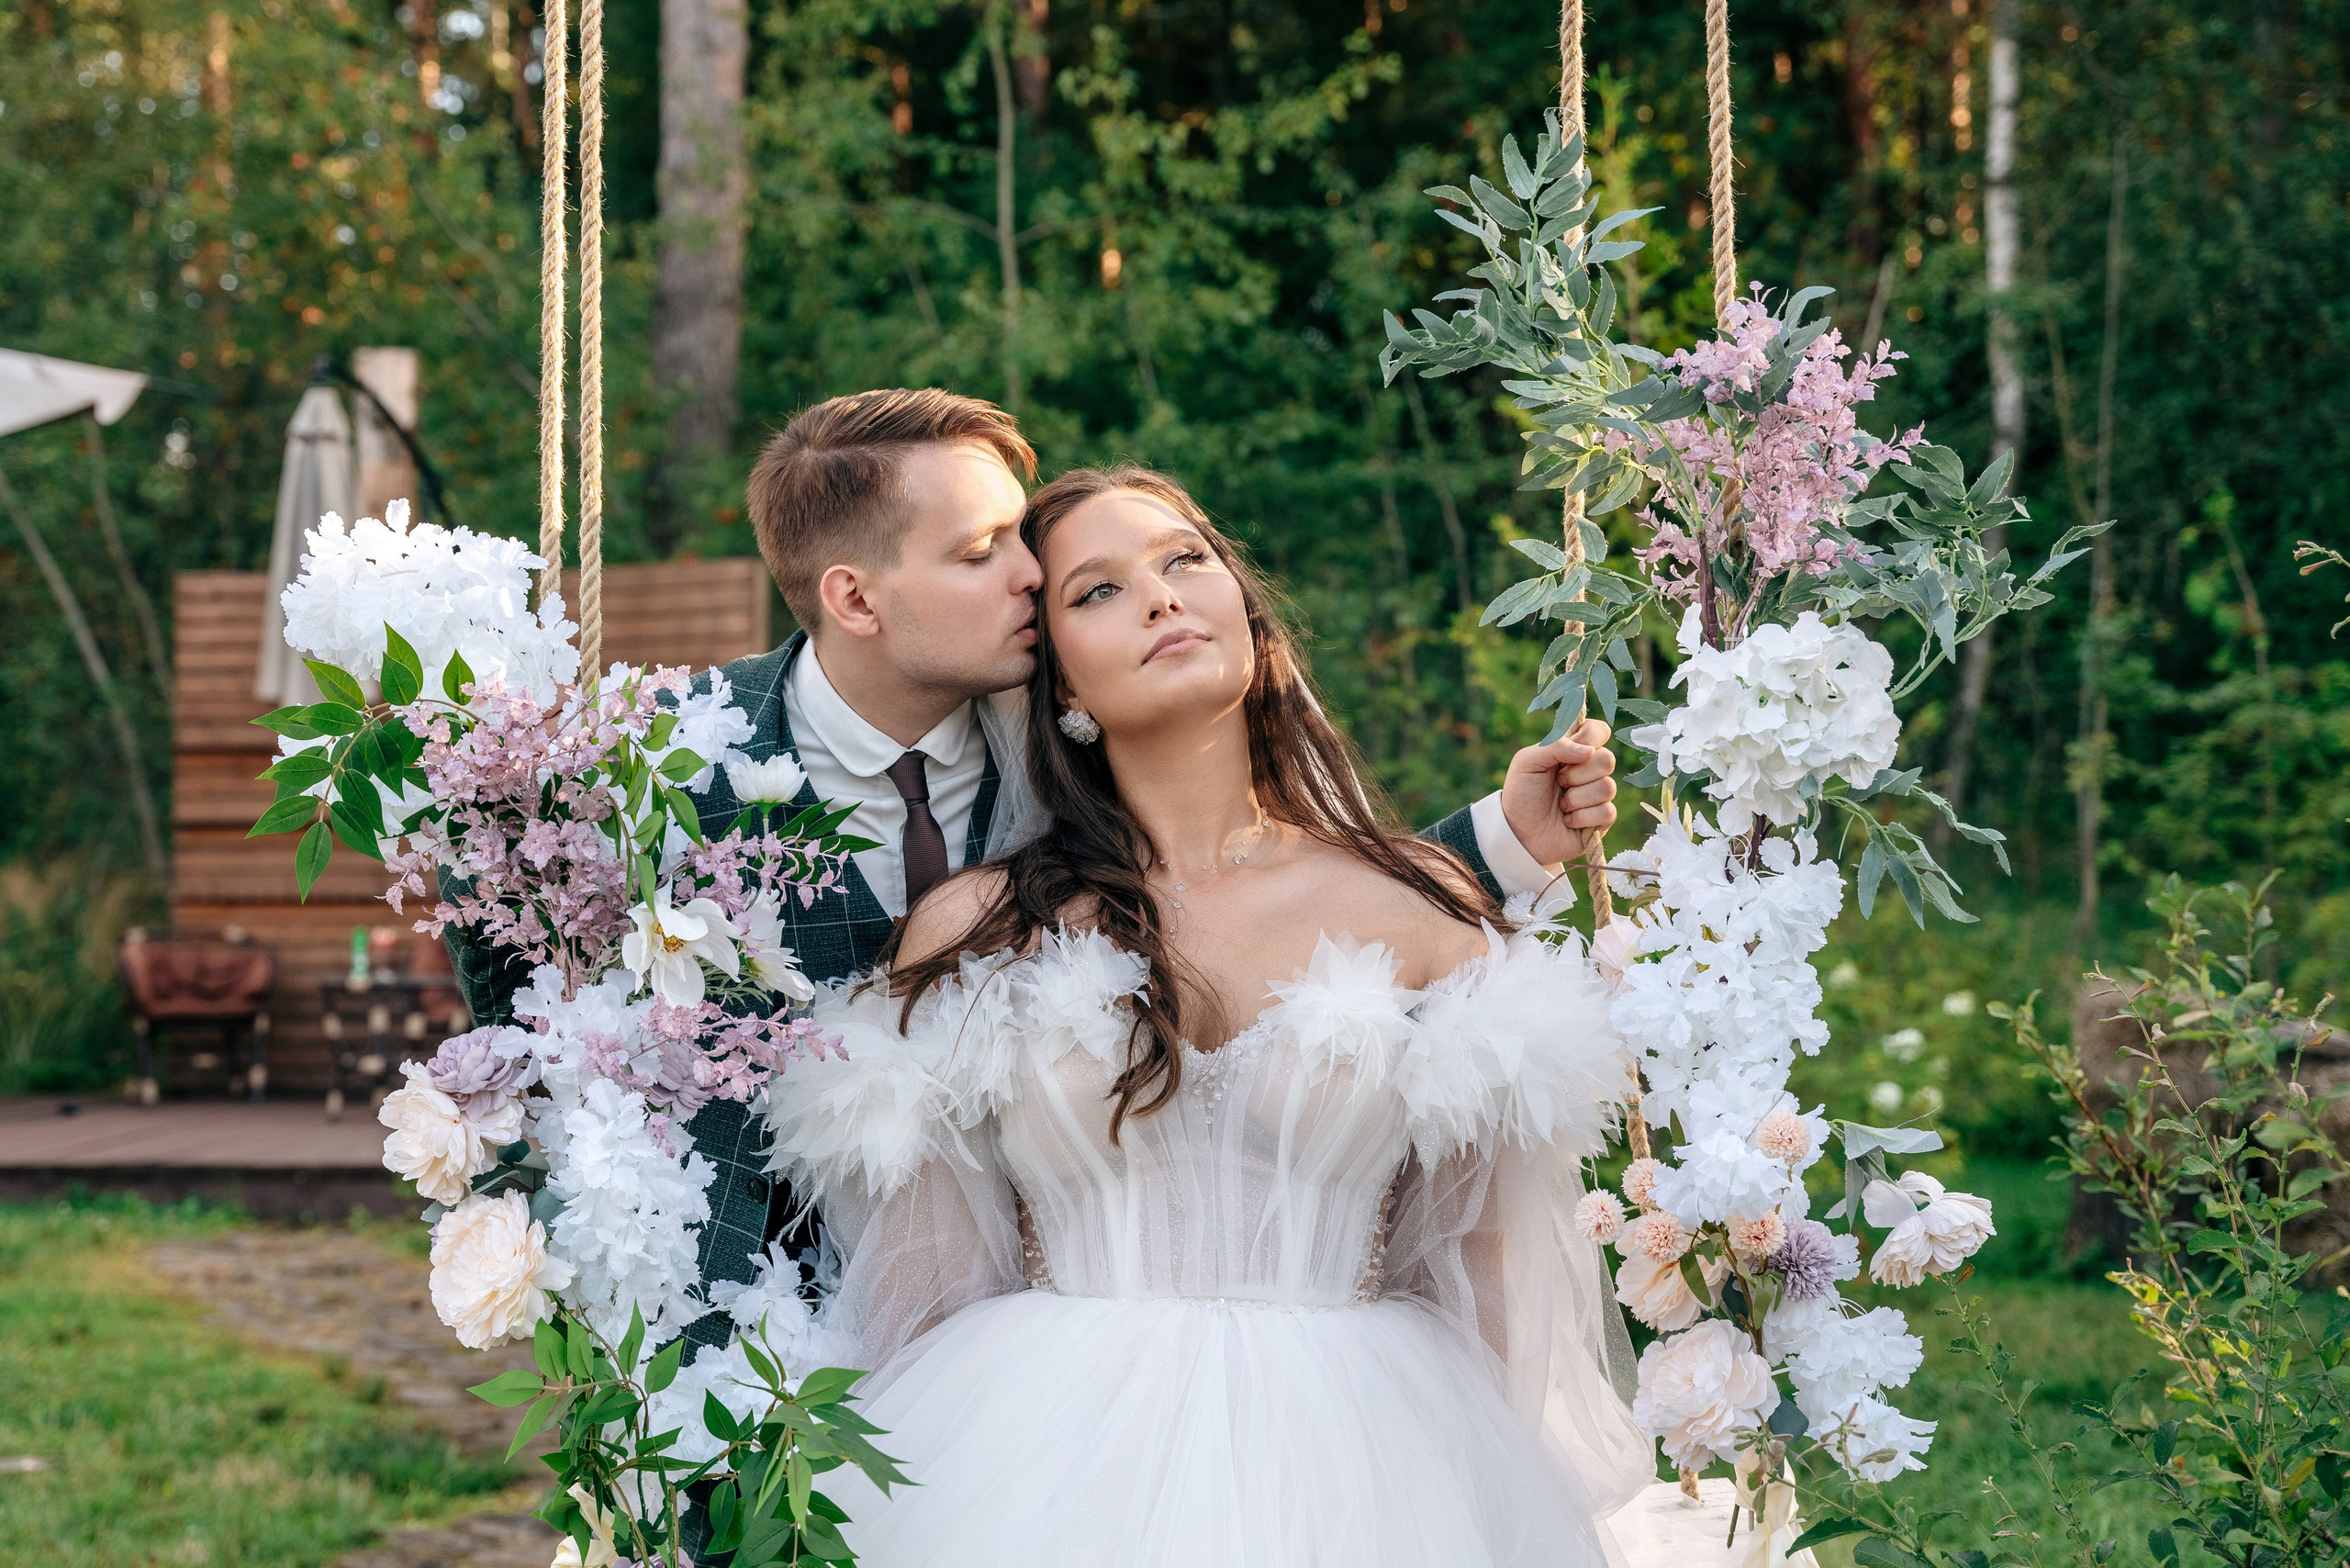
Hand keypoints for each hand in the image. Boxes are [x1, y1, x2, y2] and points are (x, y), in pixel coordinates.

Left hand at [1500, 719, 1618, 866]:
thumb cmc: (1521, 794)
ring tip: (1560, 805)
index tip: (1568, 755)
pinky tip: (1568, 820)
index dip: (1589, 740)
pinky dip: (1582, 817)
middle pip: (1607, 759)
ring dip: (1576, 799)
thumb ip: (1555, 746)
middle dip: (1577, 775)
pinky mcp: (1602, 819)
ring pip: (1608, 787)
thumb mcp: (1527, 762)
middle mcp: (1589, 769)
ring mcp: (1597, 794)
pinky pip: (1607, 812)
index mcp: (1572, 749)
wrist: (1518, 833)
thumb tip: (1589, 751)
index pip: (1598, 730)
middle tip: (1558, 782)